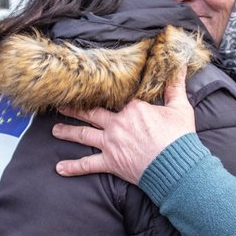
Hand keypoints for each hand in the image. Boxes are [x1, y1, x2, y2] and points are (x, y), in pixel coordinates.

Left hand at [52, 68, 196, 184]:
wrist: (177, 166)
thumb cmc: (179, 137)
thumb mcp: (180, 108)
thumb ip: (176, 87)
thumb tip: (181, 66)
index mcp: (133, 108)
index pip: (121, 100)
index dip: (114, 98)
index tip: (100, 93)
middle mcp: (117, 123)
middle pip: (92, 114)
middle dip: (75, 110)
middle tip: (61, 106)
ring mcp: (111, 143)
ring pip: (84, 135)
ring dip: (67, 131)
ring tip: (55, 130)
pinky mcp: (111, 162)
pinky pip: (88, 165)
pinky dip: (73, 167)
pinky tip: (59, 168)